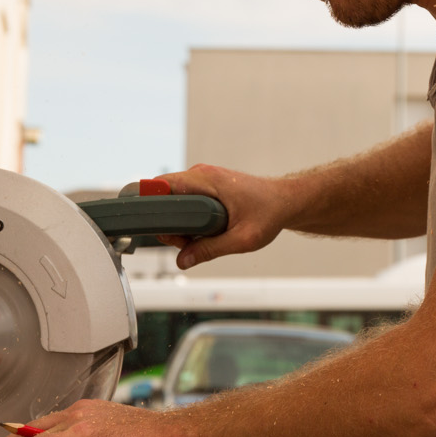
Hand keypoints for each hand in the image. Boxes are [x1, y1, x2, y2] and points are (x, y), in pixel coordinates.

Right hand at [154, 164, 295, 269]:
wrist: (286, 202)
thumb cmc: (269, 214)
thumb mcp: (242, 239)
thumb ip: (211, 250)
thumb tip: (183, 261)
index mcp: (206, 179)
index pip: (162, 184)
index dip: (149, 202)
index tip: (149, 223)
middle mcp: (201, 175)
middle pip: (165, 197)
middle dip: (168, 224)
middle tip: (184, 244)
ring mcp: (203, 180)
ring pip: (175, 202)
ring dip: (179, 224)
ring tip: (197, 241)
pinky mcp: (207, 188)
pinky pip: (186, 202)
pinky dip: (188, 220)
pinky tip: (201, 235)